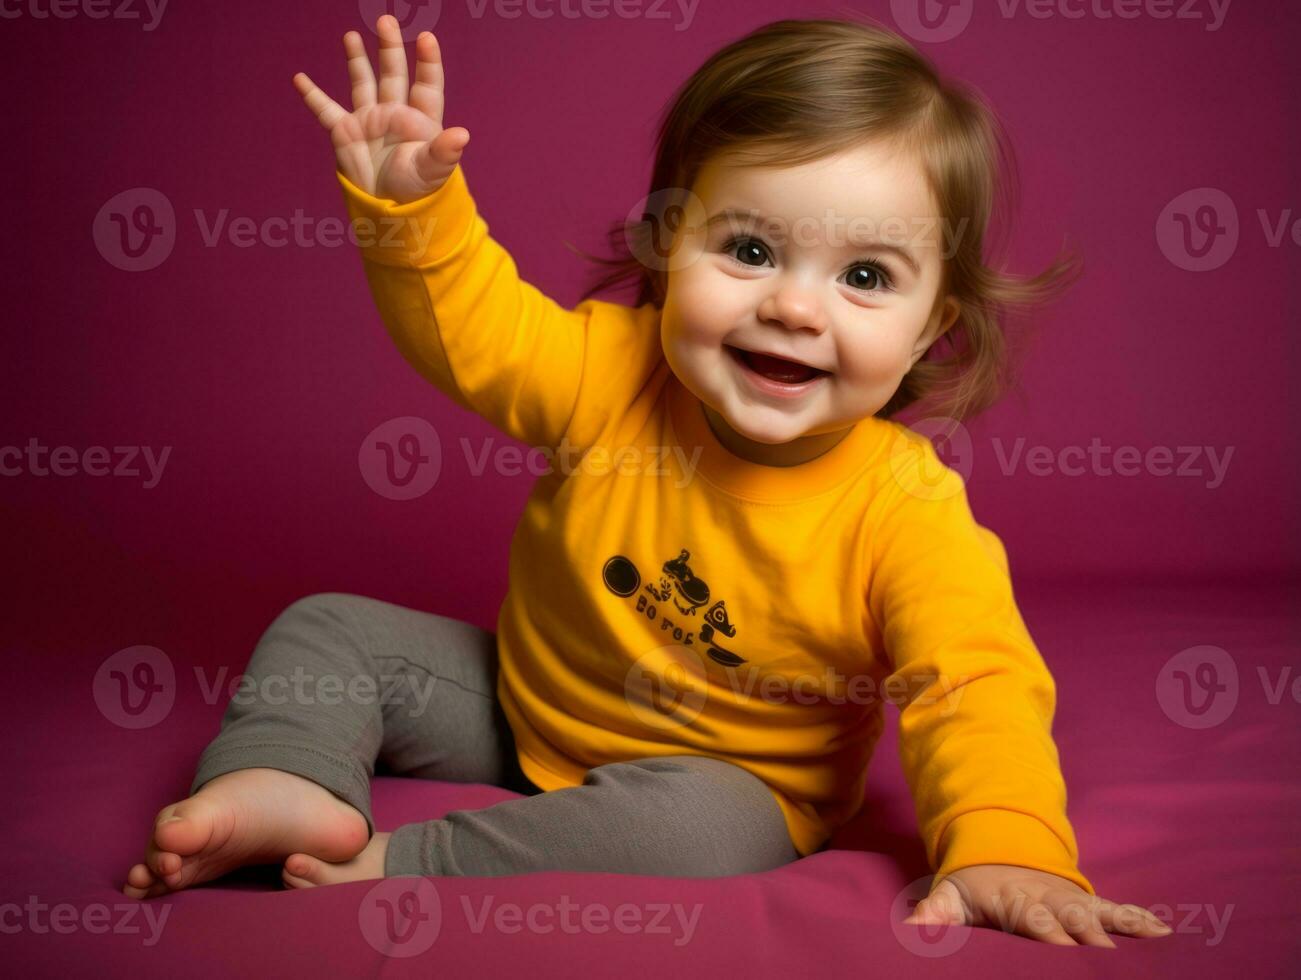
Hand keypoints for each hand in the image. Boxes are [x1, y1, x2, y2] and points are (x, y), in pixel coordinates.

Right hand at [292, 14, 468, 203]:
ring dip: (357, 60)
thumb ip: (444, 152)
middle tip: (386, 20)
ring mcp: (369, 120)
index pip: (426, 85)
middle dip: (389, 47)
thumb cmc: (417, 190)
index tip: (426, 37)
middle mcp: (395, 114)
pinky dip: (312, 95)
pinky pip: (326, 110)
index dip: (428, 62)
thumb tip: (462, 134)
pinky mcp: (346, 132)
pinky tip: (299, 78)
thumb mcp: (433, 171)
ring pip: (362, 82)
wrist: (389, 210)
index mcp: (420, 120)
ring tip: (351, 36)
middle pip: (394, 73)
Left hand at [904, 864, 1173, 946]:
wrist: (992, 849)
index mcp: (1013, 901)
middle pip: (1072, 920)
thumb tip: (913, 927)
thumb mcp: (948, 897)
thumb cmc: (970, 886)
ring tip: (1154, 942)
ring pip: (1099, 914)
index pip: (1032, 921)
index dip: (1048, 935)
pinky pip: (1115, 909)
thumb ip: (935, 915)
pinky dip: (1138, 919)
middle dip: (1091, 939)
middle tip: (1113, 961)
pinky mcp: (1085, 901)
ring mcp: (1069, 898)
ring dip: (1123, 928)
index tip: (1065, 952)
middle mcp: (1047, 898)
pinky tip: (1164, 932)